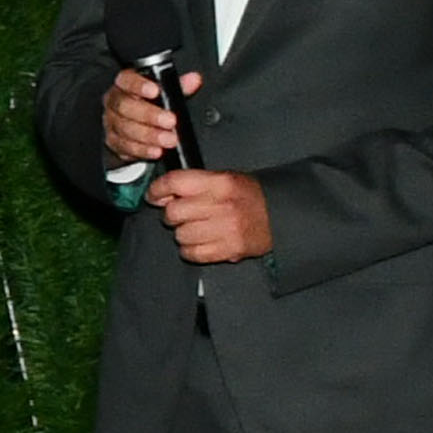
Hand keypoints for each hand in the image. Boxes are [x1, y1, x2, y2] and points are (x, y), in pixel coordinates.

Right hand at [96, 62, 183, 171]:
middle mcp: (115, 102)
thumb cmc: (148, 104)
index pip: (126, 79)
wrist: (133, 126)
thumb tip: (194, 79)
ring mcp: (112, 122)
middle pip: (125, 106)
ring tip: (169, 139)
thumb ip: (178, 85)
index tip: (155, 91)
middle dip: (149, 114)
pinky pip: (125, 147)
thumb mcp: (164, 92)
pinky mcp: (114, 141)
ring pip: (126, 128)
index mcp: (125, 84)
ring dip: (149, 135)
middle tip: (170, 121)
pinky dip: (143, 150)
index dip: (139, 85)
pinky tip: (156, 151)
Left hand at [147, 167, 272, 264]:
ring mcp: (225, 229)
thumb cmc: (248, 196)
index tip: (153, 196)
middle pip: (173, 212)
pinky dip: (190, 250)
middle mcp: (221, 205)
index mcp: (219, 183)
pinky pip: (193, 254)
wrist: (279, 216)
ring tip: (194, 229)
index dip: (157, 190)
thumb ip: (195, 183)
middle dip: (171, 215)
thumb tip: (163, 193)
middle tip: (178, 215)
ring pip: (180, 235)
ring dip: (182, 234)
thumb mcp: (224, 178)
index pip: (175, 182)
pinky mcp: (229, 249)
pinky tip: (199, 243)